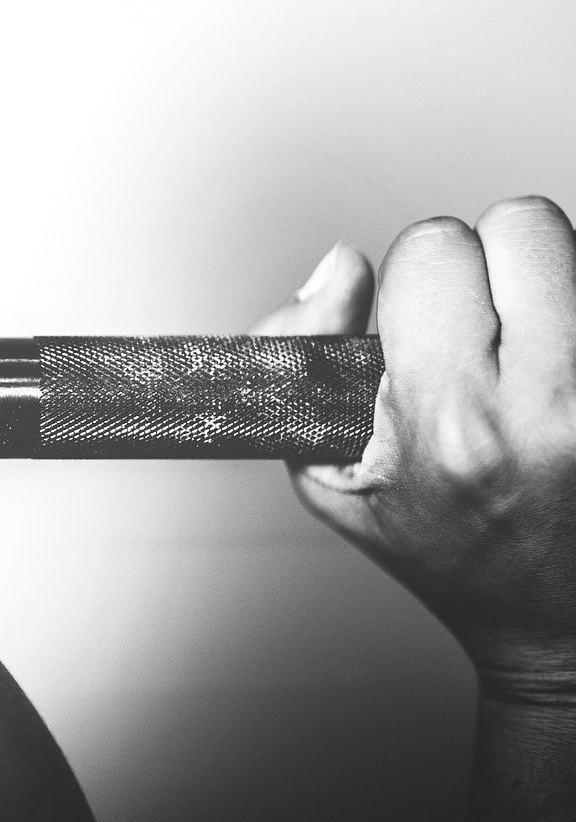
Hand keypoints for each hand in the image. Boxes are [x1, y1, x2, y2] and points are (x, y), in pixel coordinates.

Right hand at [261, 200, 575, 694]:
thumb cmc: (452, 554)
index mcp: (454, 420)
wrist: (563, 629)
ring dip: (551, 284)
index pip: (435, 245)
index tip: (422, 325)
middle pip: (523, 223)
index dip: (417, 276)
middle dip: (492, 261)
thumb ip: (303, 353)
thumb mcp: (329, 473)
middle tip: (487, 326)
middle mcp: (552, 407)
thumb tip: (343, 263)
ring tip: (534, 351)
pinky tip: (567, 371)